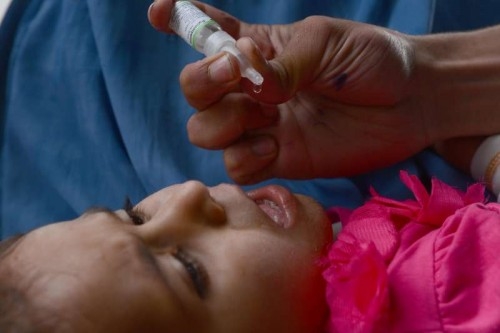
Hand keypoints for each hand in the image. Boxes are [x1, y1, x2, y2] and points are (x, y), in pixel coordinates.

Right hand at [149, 0, 433, 183]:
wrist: (412, 103)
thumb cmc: (371, 60)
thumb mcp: (325, 44)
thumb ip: (282, 64)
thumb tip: (251, 85)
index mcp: (259, 50)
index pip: (209, 34)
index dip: (180, 21)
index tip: (160, 12)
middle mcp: (251, 89)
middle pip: (194, 90)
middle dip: (203, 82)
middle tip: (237, 75)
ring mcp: (261, 127)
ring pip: (206, 131)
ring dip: (224, 123)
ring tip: (268, 116)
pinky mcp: (277, 159)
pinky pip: (238, 166)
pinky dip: (246, 157)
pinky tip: (275, 145)